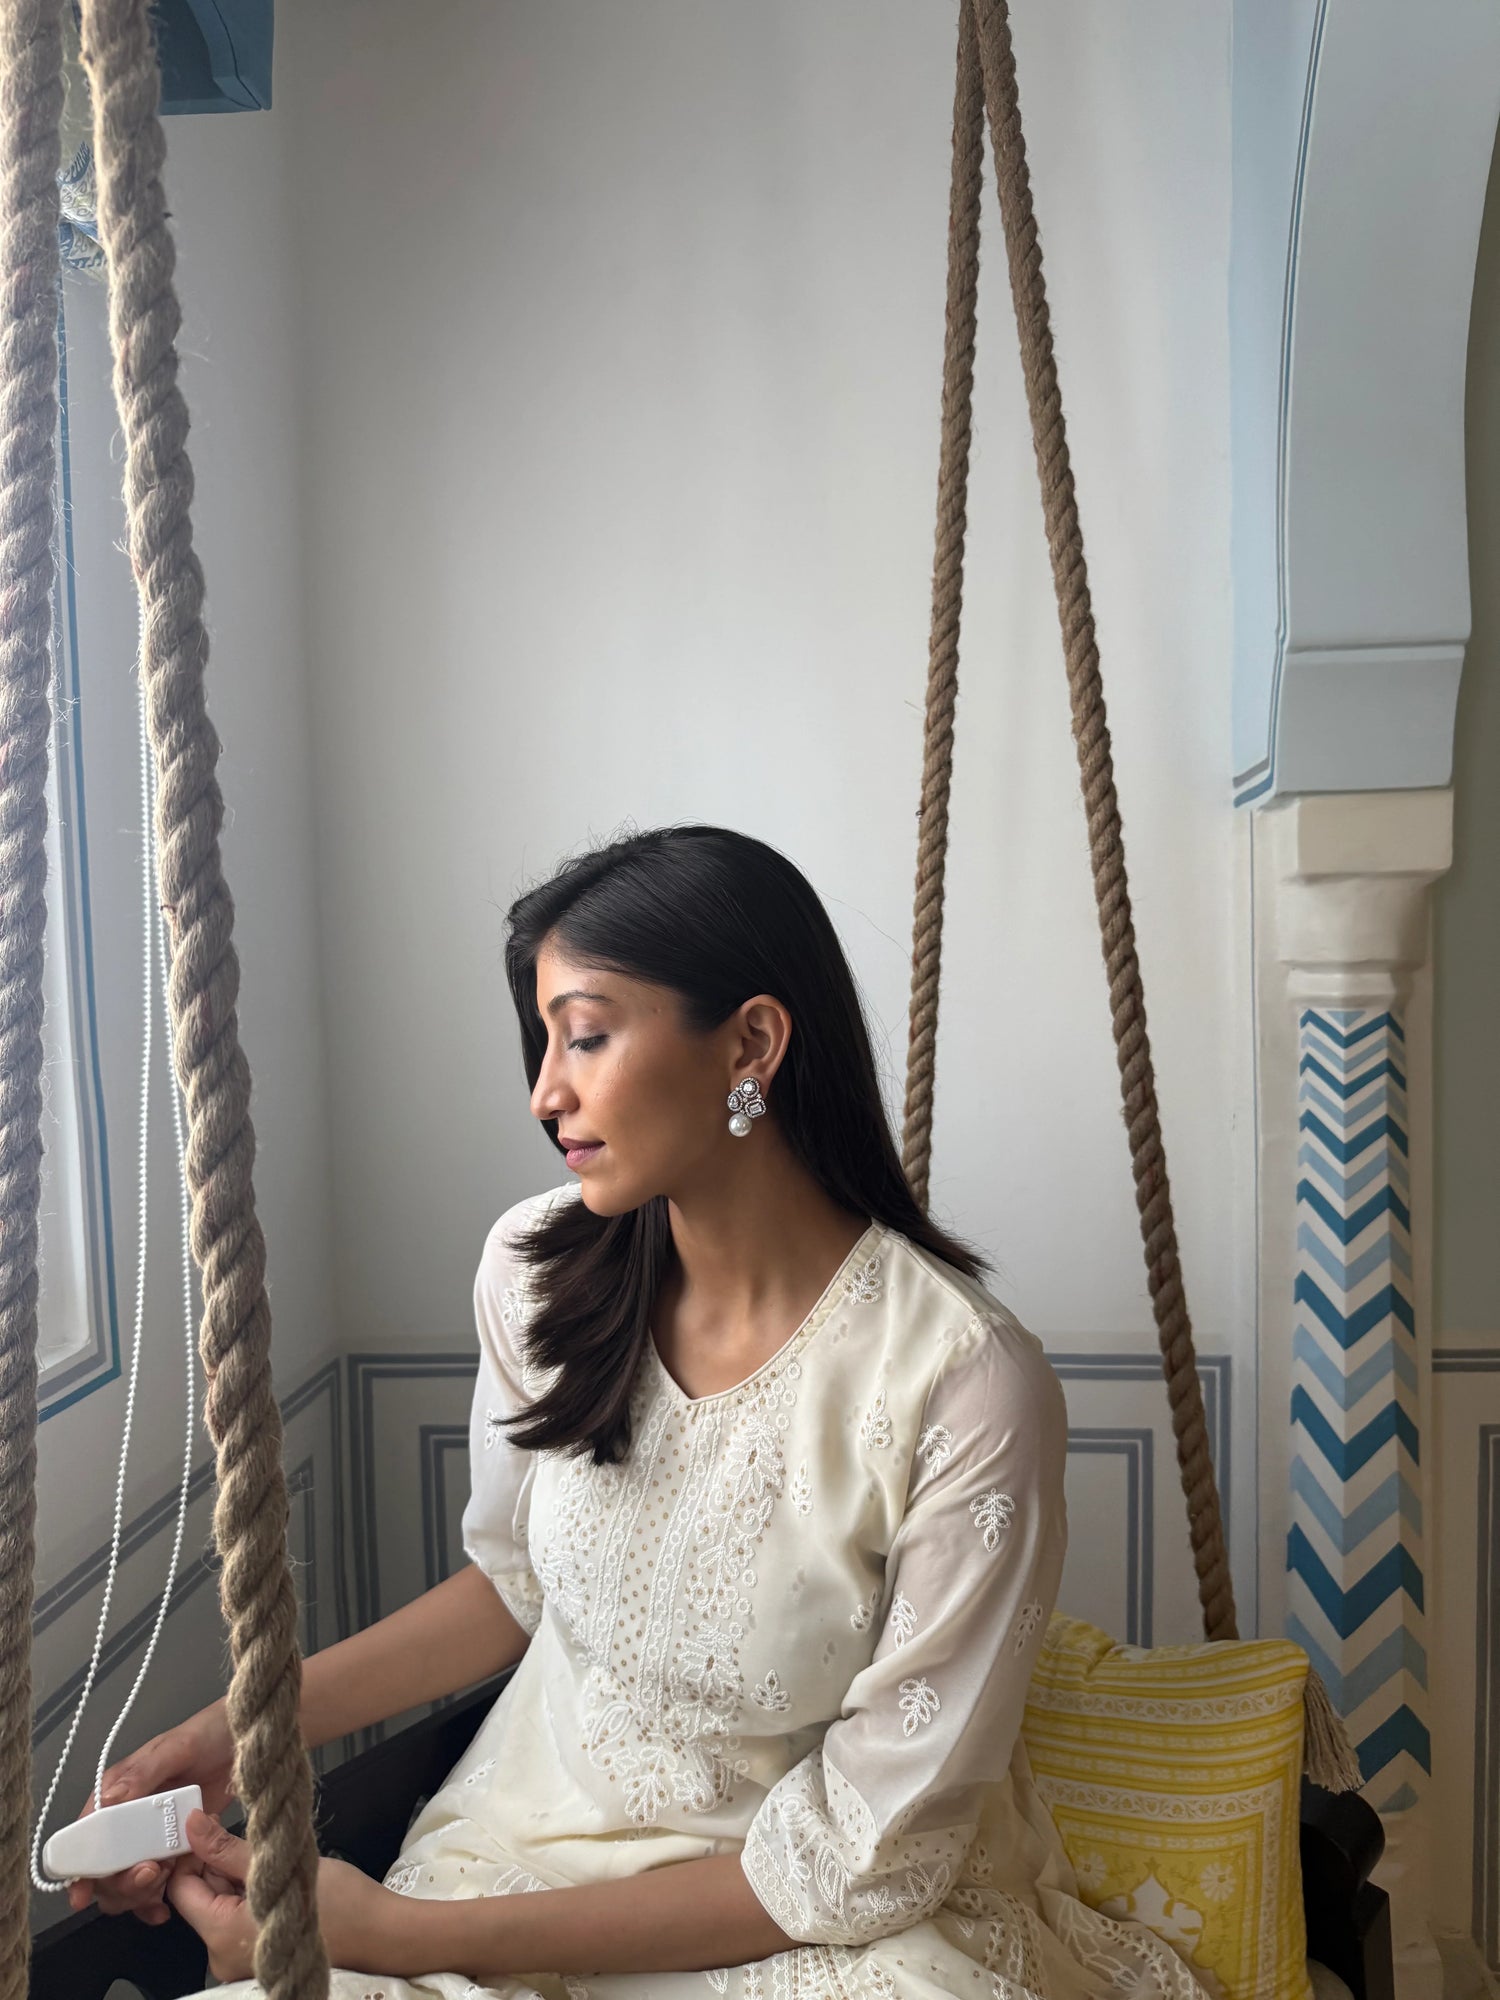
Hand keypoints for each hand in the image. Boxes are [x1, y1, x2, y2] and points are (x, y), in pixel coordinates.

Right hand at [65, 1704, 235, 1922]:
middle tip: (152, 1873)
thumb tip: (108, 1802)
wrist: (245, 1745)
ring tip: (166, 1881)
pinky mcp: (172, 1851)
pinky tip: (163, 1909)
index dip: (80, 1865)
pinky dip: (152, 1902)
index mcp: (117, 1791)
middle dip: (120, 1882)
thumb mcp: (177, 1749)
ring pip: (124, 1883)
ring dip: (138, 1894)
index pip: (86, 1834)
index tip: (83, 1893)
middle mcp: (126, 1819)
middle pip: (104, 1868)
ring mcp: (149, 1839)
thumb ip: (143, 1774)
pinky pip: (153, 1886)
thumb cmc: (208, 1735)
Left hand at [169, 1809, 397, 1980]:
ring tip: (268, 1851)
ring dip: (235, 1876)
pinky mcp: (255, 1958)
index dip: (191, 1853)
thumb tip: (191, 1823)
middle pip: (200, 1898)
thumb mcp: (278, 1861)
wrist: (381, 1935)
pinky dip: (249, 1893)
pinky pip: (237, 1919)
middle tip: (247, 1832)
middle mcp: (220, 1957)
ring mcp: (238, 1962)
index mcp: (220, 1935)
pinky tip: (273, 1874)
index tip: (211, 1824)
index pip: (180, 1888)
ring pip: (220, 1905)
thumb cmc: (339, 1902)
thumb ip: (226, 1848)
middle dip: (216, 1863)